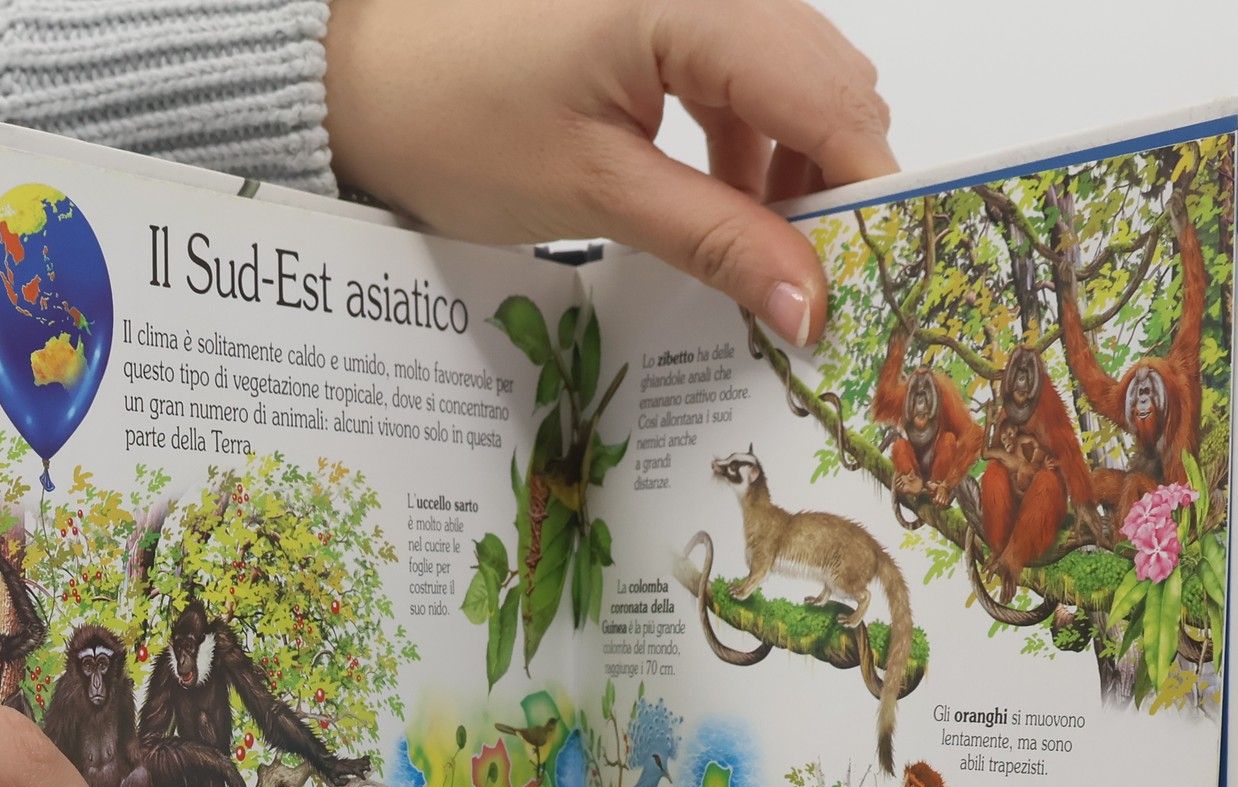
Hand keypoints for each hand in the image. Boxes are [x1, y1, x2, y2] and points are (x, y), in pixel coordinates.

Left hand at [325, 0, 894, 345]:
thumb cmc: (451, 116)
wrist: (360, 79)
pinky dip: (753, 153)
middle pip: (828, 86)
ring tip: (771, 264)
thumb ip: (717, 242)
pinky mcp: (666, 18)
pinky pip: (746, 82)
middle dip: (838, 189)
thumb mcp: (597, 194)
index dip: (868, 193)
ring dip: (797, 177)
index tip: (877, 283)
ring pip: (794, 87)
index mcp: (692, 0)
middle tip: (829, 290)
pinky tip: (731, 215)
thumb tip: (809, 304)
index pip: (832, 98)